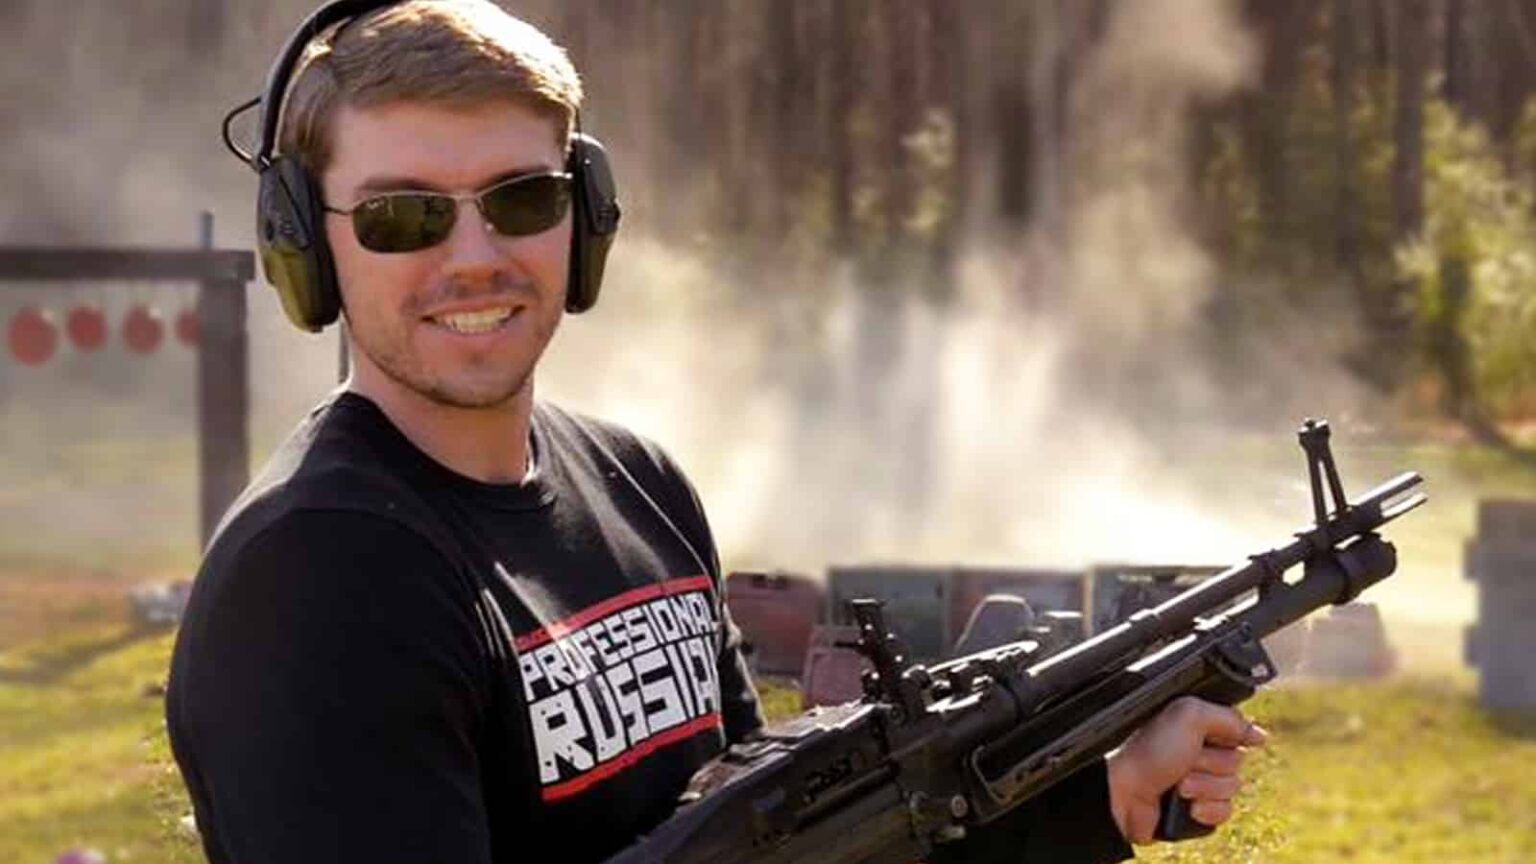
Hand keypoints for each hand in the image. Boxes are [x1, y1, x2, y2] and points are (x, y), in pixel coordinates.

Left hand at [1105, 696, 1266, 843]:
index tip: (1209, 738)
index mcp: (1196, 726)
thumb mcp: (1188, 716)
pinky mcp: (1197, 810)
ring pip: (1232, 788)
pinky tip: (1186, 805)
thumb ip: (1228, 717)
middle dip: (1212, 764)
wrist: (1124, 794)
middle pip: (1238, 761)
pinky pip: (1224, 812)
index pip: (1237, 731)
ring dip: (1205, 787)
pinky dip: (1205, 810)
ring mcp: (1199, 782)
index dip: (1229, 737)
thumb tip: (1259, 733)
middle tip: (1184, 762)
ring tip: (1177, 785)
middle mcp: (1199, 752)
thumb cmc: (1149, 752)